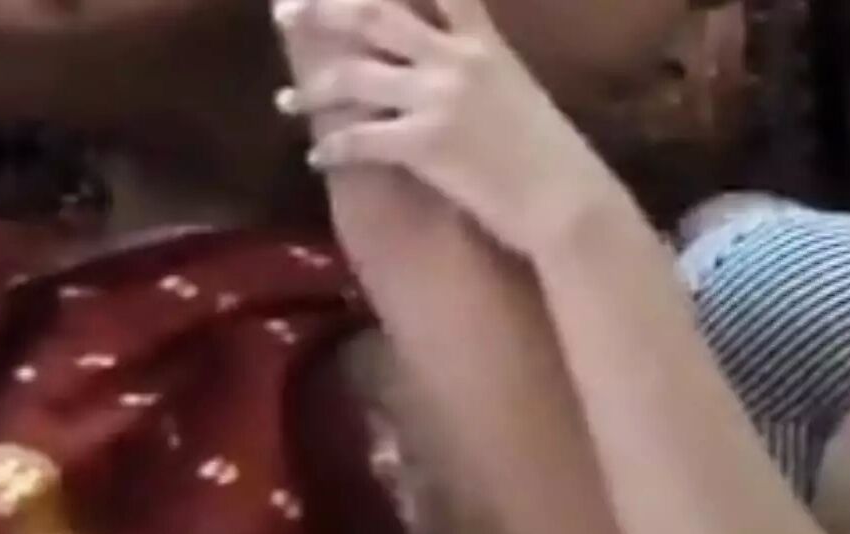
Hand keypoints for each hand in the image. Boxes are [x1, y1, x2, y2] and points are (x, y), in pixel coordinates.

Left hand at [272, 0, 625, 253]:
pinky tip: (316, 157)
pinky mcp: (425, 144)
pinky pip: (358, 138)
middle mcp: (456, 58)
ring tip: (284, 102)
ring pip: (352, 77)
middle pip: (373, 14)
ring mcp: (438, 99)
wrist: (565, 199)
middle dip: (322, 9)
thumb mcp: (515, 87)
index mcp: (481, 39)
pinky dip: (330, 148)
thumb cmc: (545, 152)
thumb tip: (440, 56)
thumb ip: (476, 61)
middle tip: (285, 12)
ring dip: (310, 90)